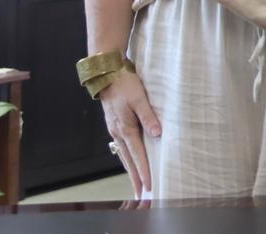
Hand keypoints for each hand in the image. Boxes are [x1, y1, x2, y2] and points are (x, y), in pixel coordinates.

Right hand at [100, 70, 160, 198]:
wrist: (107, 73)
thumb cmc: (125, 83)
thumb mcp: (139, 97)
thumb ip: (149, 115)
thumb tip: (157, 133)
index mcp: (125, 127)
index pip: (137, 154)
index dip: (144, 170)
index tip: (149, 184)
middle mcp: (118, 132)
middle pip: (129, 160)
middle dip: (136, 177)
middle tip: (142, 192)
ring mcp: (115, 129)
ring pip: (124, 154)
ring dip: (131, 169)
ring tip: (137, 182)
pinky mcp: (115, 125)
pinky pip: (122, 146)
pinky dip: (127, 157)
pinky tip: (131, 161)